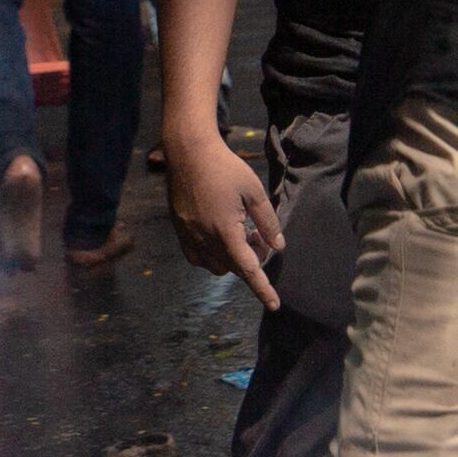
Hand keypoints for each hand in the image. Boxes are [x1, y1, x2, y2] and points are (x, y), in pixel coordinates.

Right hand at [164, 129, 283, 305]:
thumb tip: (277, 246)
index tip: (274, 305)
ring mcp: (189, 236)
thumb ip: (267, 221)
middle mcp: (205, 238)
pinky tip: (219, 236)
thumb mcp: (254, 191)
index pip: (248, 269)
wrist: (188, 152)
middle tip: (258, 234)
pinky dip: (212, 256)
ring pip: (216, 266)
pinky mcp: (179, 231)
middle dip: (251, 258)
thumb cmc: (225, 167)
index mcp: (226, 230)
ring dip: (232, 258)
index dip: (262, 288)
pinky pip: (198, 258)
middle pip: (234, 267)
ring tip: (239, 231)